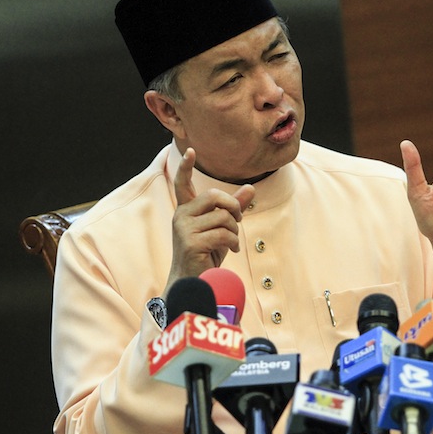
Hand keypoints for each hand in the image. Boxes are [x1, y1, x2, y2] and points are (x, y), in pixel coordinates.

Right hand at [166, 148, 255, 291]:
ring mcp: (184, 229)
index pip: (182, 184)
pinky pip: (223, 233)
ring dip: (234, 230)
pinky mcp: (191, 242)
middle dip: (233, 206)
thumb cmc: (207, 254)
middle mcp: (181, 216)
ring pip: (222, 216)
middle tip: (238, 220)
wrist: (195, 282)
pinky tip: (230, 250)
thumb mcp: (222, 228)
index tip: (189, 151)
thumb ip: (233, 208)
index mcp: (186, 210)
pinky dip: (233, 242)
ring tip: (232, 242)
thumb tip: (251, 188)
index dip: (185, 167)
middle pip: (214, 195)